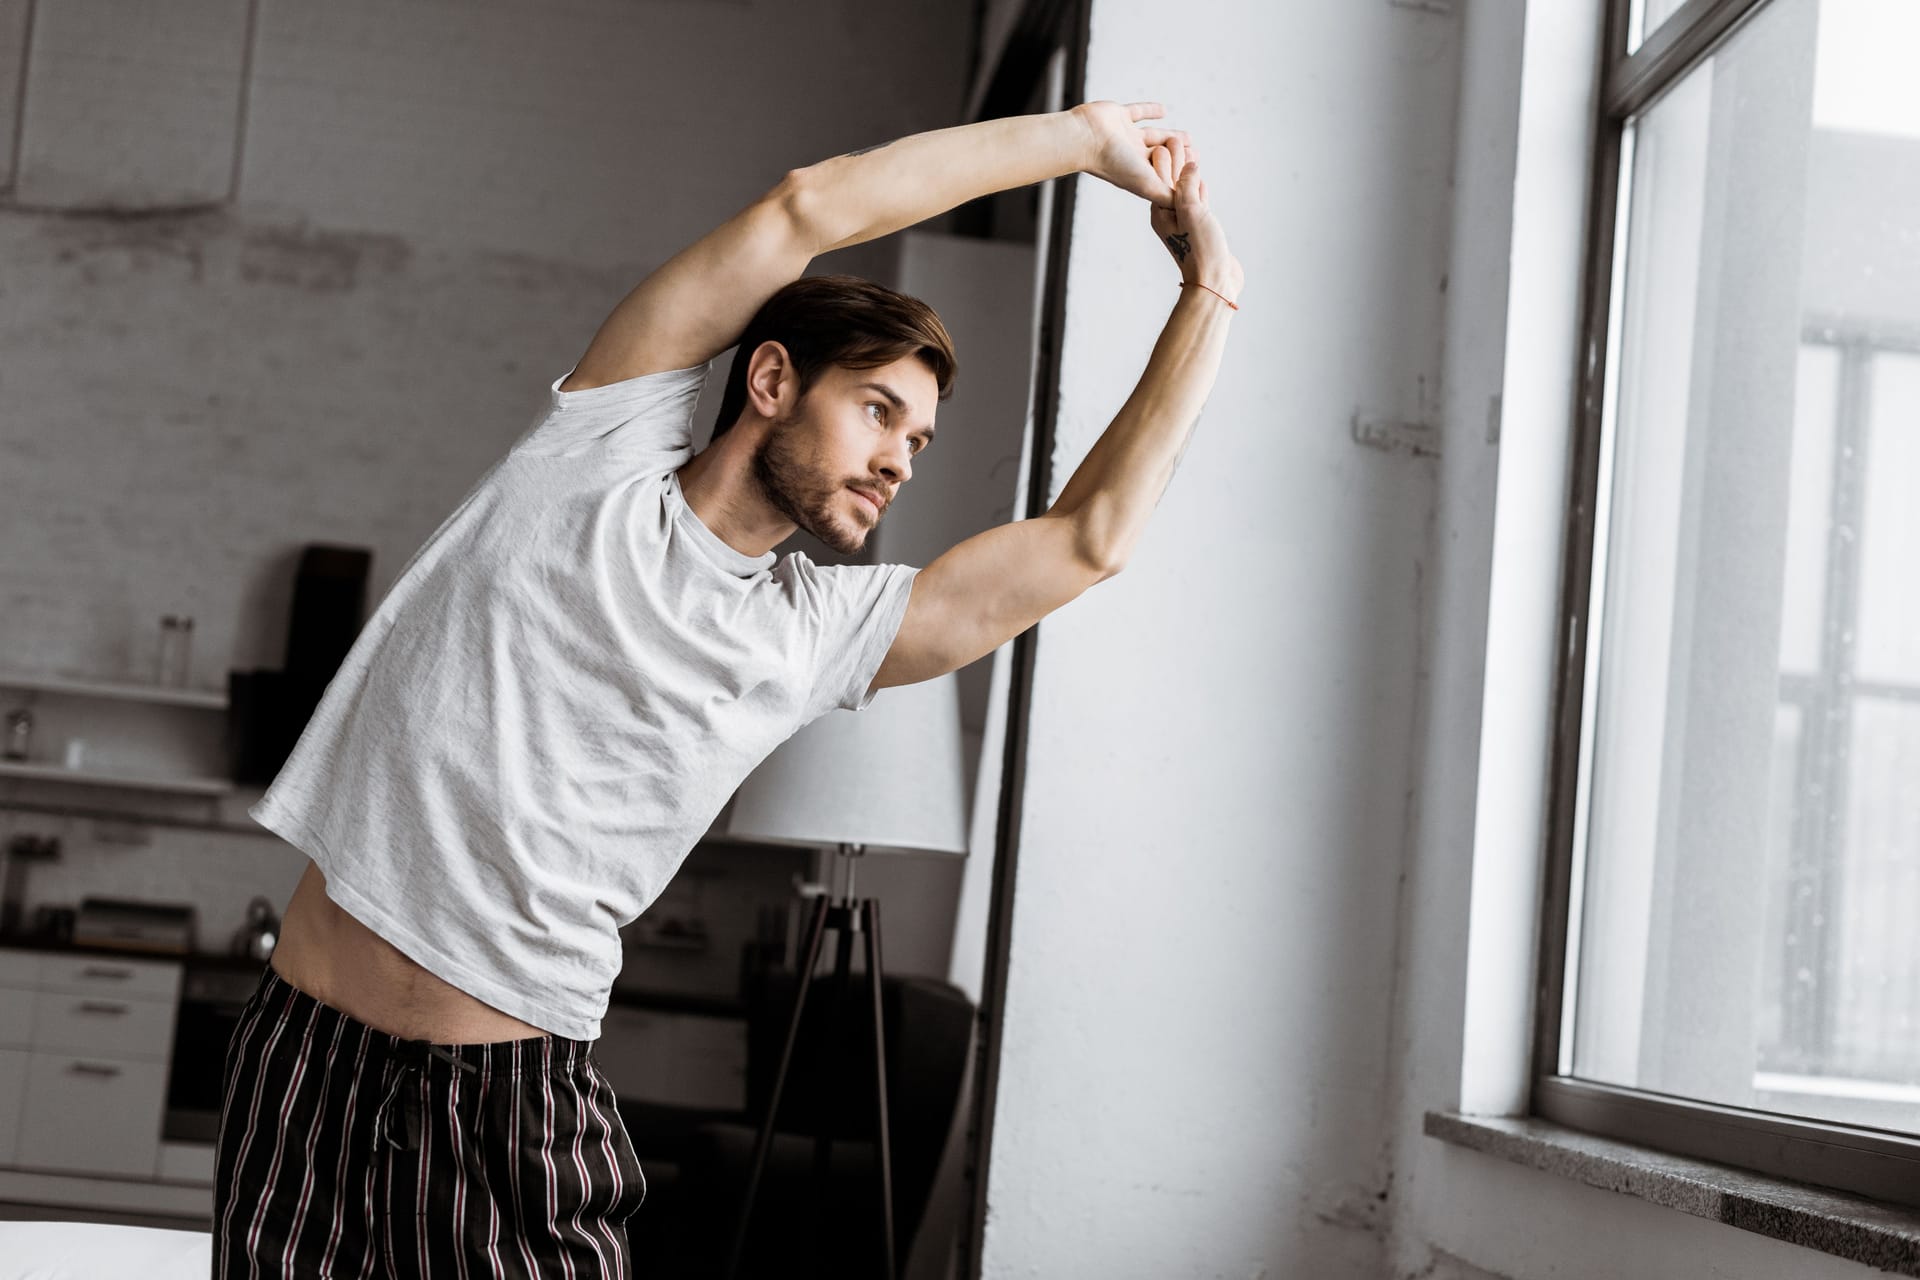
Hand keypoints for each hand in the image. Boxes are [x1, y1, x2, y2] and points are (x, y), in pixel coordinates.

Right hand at [1073, 100, 1191, 207]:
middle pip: (1161, 156)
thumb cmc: (1113, 163)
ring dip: (1171, 136)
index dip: (1180, 173)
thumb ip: (1168, 194)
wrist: (1085, 139)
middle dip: (1179, 156)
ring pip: (1153, 136)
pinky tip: (1163, 110)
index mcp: (1138, 171)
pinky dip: (1150, 110)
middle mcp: (1132, 155)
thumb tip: (1187, 204)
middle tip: (1195, 154)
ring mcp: (1125, 135)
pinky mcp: (1119, 115)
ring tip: (1188, 137)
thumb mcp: (1147, 185)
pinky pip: (1138, 112)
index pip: (1164, 173)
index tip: (1196, 172)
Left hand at [1148, 149, 1242, 300]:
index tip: (1169, 138)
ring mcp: (1185, 224)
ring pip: (1186, 191)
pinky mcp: (1200, 230)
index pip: (1160, 179)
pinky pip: (1197, 204)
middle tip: (1178, 139)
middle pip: (1171, 183)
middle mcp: (1169, 217)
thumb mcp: (1191, 211)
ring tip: (1192, 155)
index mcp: (1160, 212)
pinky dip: (1199, 190)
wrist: (1214, 282)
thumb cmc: (1200, 249)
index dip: (1167, 158)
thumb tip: (1189, 163)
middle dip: (1176, 161)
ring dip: (1190, 174)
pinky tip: (1201, 181)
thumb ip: (1188, 185)